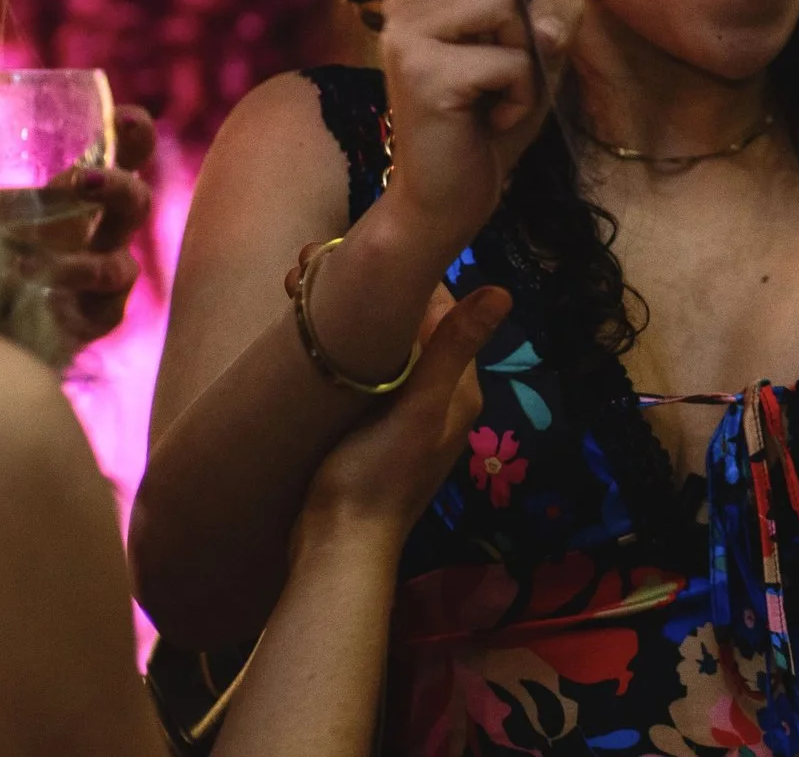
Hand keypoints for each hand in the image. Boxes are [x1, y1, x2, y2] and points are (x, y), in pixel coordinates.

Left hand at [37, 104, 157, 346]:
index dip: (135, 134)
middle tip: (81, 179)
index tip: (121, 117)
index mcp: (86, 195)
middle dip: (118, 186)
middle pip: (136, 203)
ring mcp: (108, 278)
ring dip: (79, 259)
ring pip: (121, 263)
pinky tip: (26, 290)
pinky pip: (98, 309)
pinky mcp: (100, 318)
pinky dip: (61, 300)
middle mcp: (105, 233)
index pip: (126, 156)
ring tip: (26, 260)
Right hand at [296, 284, 511, 544]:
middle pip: (407, 323)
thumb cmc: (379, 477)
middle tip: (305, 272)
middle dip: (367, 292)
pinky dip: (336, 343)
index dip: (405, 277)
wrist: (336, 547)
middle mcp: (436, 393)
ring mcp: (399, 407)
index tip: (357, 251)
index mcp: (458, 386)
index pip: (439, 308)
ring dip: (345, 314)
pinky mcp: (365, 421)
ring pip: (378, 341)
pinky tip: (304, 333)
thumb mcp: (419, 408)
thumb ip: (454, 349)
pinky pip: (358, 366)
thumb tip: (504, 292)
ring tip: (294, 291)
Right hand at [376, 0, 588, 240]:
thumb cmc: (491, 122)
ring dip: (534, 54)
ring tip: (508, 95)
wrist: (447, 199)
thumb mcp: (534, 57)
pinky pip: (511, 60)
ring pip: (506, 2)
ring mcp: (408, 34)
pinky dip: (525, 94)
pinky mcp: (421, 75)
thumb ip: (548, 16)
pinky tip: (496, 121)